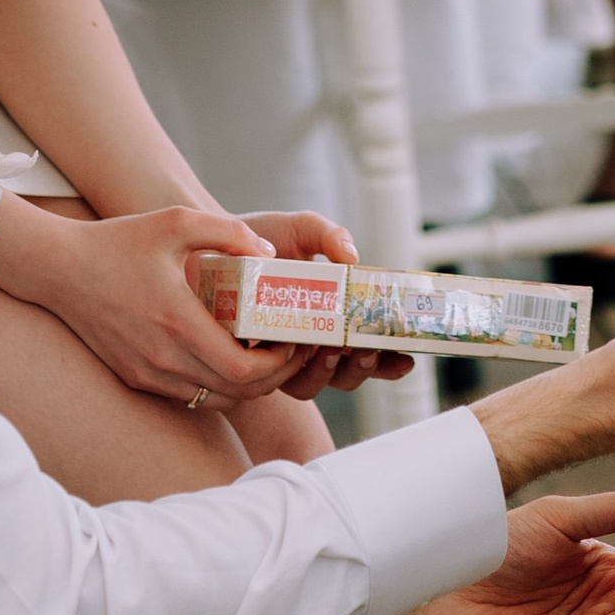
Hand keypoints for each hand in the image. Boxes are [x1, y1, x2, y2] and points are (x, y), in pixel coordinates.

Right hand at [0, 202, 307, 403]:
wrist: (59, 270)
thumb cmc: (120, 241)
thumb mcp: (177, 220)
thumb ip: (228, 231)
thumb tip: (271, 256)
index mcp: (179, 324)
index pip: (245, 371)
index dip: (280, 364)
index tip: (295, 341)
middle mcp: (165, 360)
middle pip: (239, 393)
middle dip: (276, 376)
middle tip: (293, 350)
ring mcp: (149, 375)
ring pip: (217, 400)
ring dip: (249, 385)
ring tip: (267, 355)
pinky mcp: (138, 379)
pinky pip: (191, 396)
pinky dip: (219, 385)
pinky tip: (229, 356)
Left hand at [229, 210, 410, 397]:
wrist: (207, 247)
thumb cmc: (257, 240)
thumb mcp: (299, 229)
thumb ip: (328, 234)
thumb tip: (352, 256)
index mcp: (331, 316)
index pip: (369, 346)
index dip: (390, 360)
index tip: (407, 358)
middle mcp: (309, 343)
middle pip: (348, 374)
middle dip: (365, 369)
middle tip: (366, 350)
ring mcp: (280, 357)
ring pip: (315, 385)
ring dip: (330, 373)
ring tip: (333, 349)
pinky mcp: (250, 363)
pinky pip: (277, 382)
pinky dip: (293, 371)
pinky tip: (299, 351)